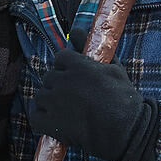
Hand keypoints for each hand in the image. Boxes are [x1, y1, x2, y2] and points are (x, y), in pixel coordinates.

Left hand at [29, 30, 159, 160]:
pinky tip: (56, 125)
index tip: (75, 79)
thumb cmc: (124, 99)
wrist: (125, 131)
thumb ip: (90, 47)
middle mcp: (62, 80)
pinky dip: (42, 122)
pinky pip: (35, 117)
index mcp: (78, 65)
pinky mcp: (49, 122)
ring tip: (67, 113)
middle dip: (58, 87)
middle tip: (74, 99)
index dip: (67, 68)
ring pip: (41, 96)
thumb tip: (76, 29)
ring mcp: (54, 101)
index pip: (60, 58)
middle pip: (49, 77)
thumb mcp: (113, 67)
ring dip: (50, 104)